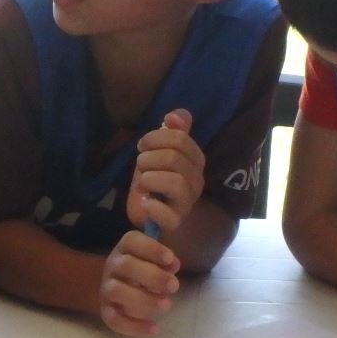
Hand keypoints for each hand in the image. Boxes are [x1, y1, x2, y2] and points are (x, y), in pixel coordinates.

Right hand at [100, 229, 180, 336]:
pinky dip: (133, 326)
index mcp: (125, 248)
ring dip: (142, 299)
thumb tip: (173, 264)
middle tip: (174, 286)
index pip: (132, 241)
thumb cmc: (146, 268)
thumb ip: (166, 260)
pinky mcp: (106, 309)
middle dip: (152, 276)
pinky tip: (154, 328)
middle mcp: (113, 265)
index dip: (151, 249)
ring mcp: (107, 288)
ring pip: (116, 291)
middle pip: (126, 266)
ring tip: (166, 305)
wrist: (120, 285)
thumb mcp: (156, 259)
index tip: (170, 258)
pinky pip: (113, 319)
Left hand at [127, 109, 205, 233]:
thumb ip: (171, 133)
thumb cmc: (155, 180)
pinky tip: (145, 202)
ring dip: (148, 178)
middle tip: (140, 165)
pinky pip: (167, 214)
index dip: (156, 138)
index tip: (142, 145)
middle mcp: (196, 181)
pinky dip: (151, 206)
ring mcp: (187, 203)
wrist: (150, 214)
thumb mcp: (160, 152)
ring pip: (175, 182)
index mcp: (195, 161)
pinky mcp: (175, 222)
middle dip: (148, 158)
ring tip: (142, 182)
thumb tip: (175, 115)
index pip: (180, 139)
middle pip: (174, 158)